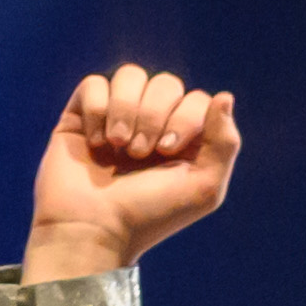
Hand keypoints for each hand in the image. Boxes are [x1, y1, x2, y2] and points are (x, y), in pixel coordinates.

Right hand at [26, 65, 240, 281]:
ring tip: (117, 145)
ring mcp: (116, 117)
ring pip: (130, 75)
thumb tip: (224, 95)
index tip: (168, 152)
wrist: (94, 230)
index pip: (197, 99)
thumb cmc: (150, 215)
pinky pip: (94, 84)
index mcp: (183, 138)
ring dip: (126, 109)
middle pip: (166, 83)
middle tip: (139, 153)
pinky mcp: (81, 117)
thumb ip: (225, 143)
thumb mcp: (203, 188)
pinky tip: (95, 143)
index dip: (185, 117)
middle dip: (153, 115)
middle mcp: (151, 123)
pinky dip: (97, 110)